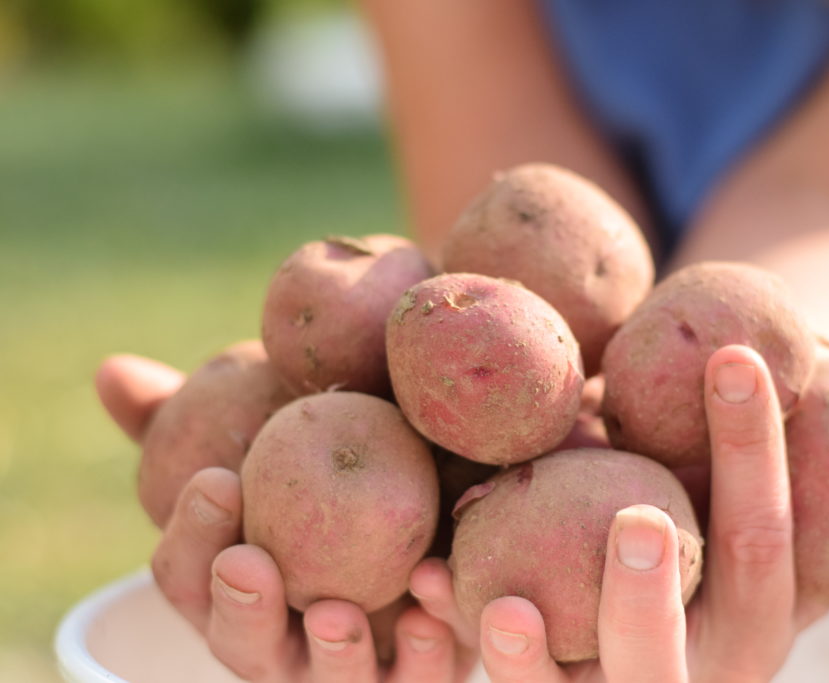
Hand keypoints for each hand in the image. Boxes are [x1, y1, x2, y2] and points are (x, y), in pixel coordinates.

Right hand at [96, 354, 473, 681]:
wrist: (414, 539)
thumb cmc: (311, 493)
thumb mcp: (261, 453)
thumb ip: (188, 422)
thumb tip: (115, 371)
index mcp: (229, 593)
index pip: (186, 577)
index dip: (191, 536)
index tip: (217, 479)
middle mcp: (277, 644)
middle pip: (241, 643)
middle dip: (240, 609)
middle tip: (247, 561)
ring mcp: (342, 670)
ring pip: (328, 679)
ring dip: (329, 651)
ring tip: (332, 614)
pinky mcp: (416, 674)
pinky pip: (418, 675)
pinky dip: (423, 649)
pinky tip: (429, 602)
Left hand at [406, 345, 828, 681]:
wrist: (658, 625)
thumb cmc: (734, 562)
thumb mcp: (798, 558)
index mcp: (748, 628)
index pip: (759, 546)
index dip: (757, 458)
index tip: (731, 359)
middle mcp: (680, 677)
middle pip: (667, 653)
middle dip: (652, 598)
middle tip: (638, 523)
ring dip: (530, 663)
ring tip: (496, 606)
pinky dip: (444, 643)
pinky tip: (413, 596)